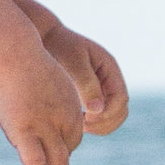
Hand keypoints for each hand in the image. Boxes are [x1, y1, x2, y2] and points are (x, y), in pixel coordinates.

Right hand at [0, 33, 87, 164]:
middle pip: (65, 154)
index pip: (69, 141)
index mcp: (71, 111)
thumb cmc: (24, 63)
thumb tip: (37, 107)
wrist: (15, 53)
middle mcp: (64, 122)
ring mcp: (46, 128)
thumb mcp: (45, 82)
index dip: (56, 150)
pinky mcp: (26, 131)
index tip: (42, 153)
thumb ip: (47, 100)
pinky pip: (35, 163)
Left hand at [42, 19, 127, 134]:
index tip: (86, 119)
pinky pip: (98, 114)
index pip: (120, 98)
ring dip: (100, 125)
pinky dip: (91, 123)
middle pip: (121, 110)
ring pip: (112, 115)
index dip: (108, 113)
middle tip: (82, 128)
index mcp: (110, 67)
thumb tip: (97, 110)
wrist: (44, 37)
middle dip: (105, 123)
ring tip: (78, 127)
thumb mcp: (73, 63)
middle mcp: (109, 78)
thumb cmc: (57, 46)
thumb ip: (86, 85)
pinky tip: (73, 122)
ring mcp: (101, 87)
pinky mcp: (90, 94)